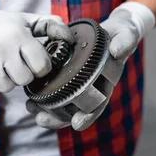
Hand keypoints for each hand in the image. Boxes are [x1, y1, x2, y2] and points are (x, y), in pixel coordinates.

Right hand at [0, 0, 73, 94]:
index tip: (31, 60)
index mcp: (19, 35)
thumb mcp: (24, 20)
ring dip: (4, 79)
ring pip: (6, 88)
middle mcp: (2, 48)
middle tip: (11, 61)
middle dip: (21, 73)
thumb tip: (71, 38)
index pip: (42, 66)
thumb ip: (49, 26)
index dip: (39, 66)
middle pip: (24, 80)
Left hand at [27, 2, 155, 130]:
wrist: (113, 31)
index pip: (98, 104)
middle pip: (75, 110)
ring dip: (46, 110)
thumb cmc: (122, 35)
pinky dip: (41, 96)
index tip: (77, 124)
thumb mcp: (126, 35)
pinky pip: (54, 90)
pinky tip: (29, 98)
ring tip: (31, 108)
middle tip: (42, 119)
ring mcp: (78, 83)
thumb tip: (117, 51)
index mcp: (106, 84)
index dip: (88, 115)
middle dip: (59, 118)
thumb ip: (125, 42)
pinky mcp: (67, 75)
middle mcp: (91, 87)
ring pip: (62, 103)